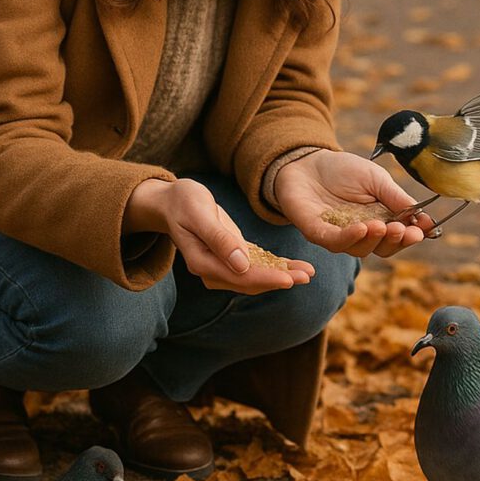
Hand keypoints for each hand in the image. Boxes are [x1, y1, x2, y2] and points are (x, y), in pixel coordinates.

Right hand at [124, 178, 313, 294]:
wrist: (171, 200)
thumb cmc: (183, 202)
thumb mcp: (199, 214)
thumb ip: (219, 239)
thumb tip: (241, 265)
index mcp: (203, 262)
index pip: (239, 276)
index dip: (266, 278)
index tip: (289, 279)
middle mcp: (213, 269)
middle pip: (251, 281)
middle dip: (280, 279)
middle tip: (307, 276)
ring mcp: (221, 264)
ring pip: (255, 275)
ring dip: (281, 274)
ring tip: (307, 272)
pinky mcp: (230, 255)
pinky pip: (254, 264)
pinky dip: (274, 265)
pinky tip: (293, 265)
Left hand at [274, 149, 434, 257]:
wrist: (306, 160)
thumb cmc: (342, 170)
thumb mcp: (376, 179)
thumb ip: (397, 198)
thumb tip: (426, 218)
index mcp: (379, 220)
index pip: (399, 236)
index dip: (411, 236)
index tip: (424, 230)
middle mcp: (361, 233)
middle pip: (382, 248)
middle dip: (396, 241)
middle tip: (404, 230)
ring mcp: (338, 235)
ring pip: (361, 249)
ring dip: (374, 240)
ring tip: (382, 225)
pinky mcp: (317, 233)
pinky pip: (335, 242)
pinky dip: (350, 238)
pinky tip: (362, 228)